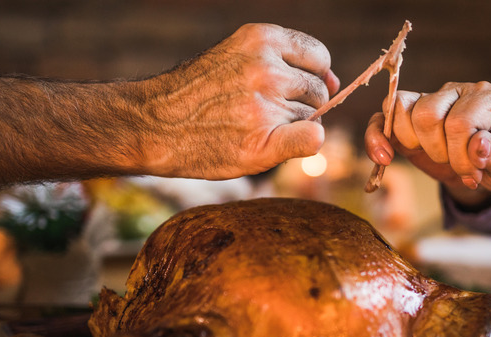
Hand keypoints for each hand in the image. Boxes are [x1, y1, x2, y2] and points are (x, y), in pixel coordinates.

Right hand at [138, 23, 339, 179]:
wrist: (155, 126)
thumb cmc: (200, 94)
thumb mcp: (238, 56)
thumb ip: (286, 62)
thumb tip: (336, 81)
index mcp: (262, 39)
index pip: (319, 57)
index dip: (314, 76)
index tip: (294, 89)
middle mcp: (267, 68)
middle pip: (319, 90)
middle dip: (302, 103)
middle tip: (264, 113)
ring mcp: (265, 105)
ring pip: (313, 117)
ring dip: (294, 125)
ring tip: (254, 127)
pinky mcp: (263, 141)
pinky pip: (313, 138)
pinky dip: (307, 142)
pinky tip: (278, 144)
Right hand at [365, 81, 490, 205]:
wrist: (488, 169)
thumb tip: (477, 145)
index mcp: (487, 97)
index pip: (460, 122)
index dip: (461, 155)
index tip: (473, 174)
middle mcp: (455, 92)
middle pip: (427, 113)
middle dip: (438, 151)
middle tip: (454, 167)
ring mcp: (428, 101)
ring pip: (401, 109)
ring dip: (413, 144)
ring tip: (434, 159)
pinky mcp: (406, 119)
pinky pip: (380, 117)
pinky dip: (376, 137)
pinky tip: (384, 158)